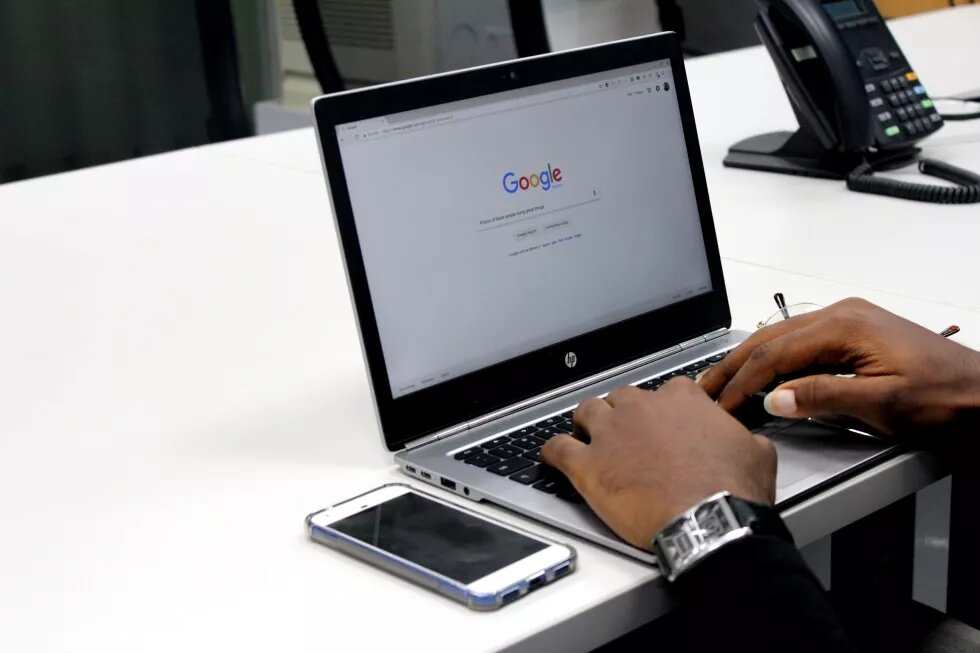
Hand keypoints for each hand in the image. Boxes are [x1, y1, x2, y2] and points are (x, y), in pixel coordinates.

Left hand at [541, 381, 775, 549]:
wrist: (710, 522)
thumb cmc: (732, 490)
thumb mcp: (756, 452)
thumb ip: (741, 436)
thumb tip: (746, 440)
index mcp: (681, 398)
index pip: (665, 391)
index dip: (663, 410)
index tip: (664, 424)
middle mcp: (640, 407)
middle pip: (620, 398)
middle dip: (622, 414)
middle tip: (626, 436)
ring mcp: (610, 433)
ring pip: (585, 412)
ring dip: (585, 424)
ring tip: (588, 439)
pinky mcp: (587, 465)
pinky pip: (556, 448)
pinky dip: (551, 452)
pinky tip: (551, 457)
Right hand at [698, 298, 979, 438]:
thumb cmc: (949, 398)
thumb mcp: (884, 403)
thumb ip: (824, 397)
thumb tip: (774, 398)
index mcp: (845, 325)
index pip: (775, 352)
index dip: (742, 381)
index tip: (721, 404)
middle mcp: (842, 315)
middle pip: (769, 338)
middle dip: (733, 366)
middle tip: (704, 390)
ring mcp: (847, 322)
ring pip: (780, 339)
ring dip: (748, 362)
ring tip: (721, 383)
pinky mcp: (853, 334)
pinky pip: (798, 343)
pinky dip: (772, 361)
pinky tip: (761, 376)